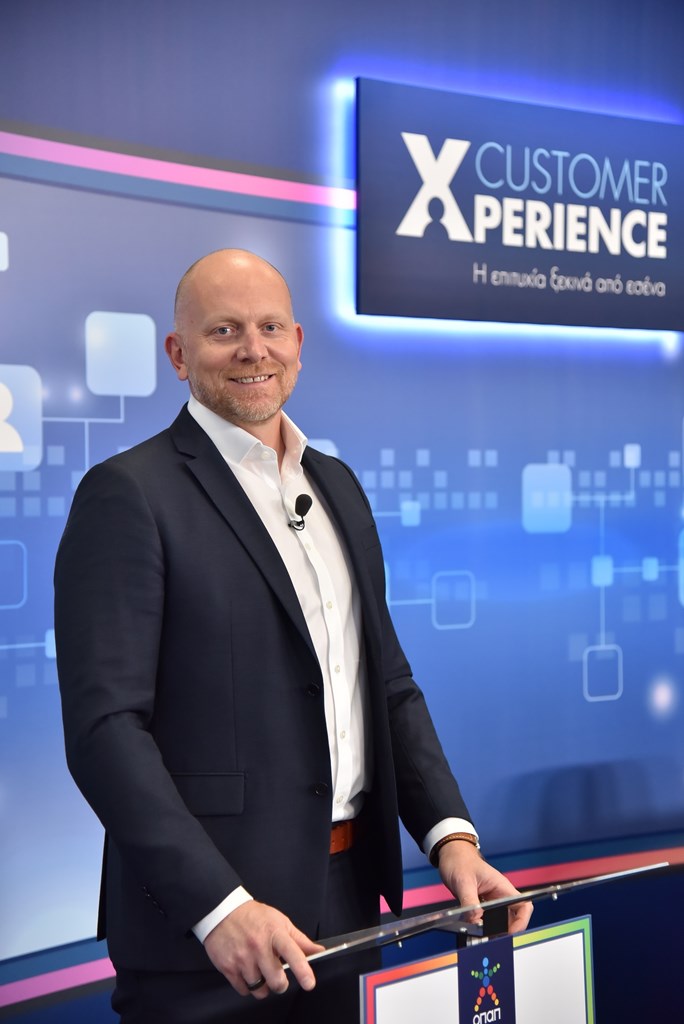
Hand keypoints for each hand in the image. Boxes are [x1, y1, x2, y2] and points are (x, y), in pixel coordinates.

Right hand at [203, 900, 323, 998]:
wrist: (222, 911)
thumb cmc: (254, 917)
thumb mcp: (280, 921)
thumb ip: (300, 939)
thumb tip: (319, 951)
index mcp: (274, 933)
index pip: (292, 953)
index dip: (302, 970)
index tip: (309, 983)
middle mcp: (258, 946)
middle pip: (276, 981)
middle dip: (280, 984)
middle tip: (278, 977)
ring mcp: (242, 958)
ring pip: (260, 989)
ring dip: (263, 985)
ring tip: (260, 971)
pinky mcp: (228, 967)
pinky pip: (244, 990)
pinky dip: (248, 986)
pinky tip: (247, 972)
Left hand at [436, 840, 532, 933]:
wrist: (451, 854)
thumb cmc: (460, 860)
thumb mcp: (463, 881)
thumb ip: (470, 901)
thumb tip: (475, 920)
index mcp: (502, 887)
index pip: (523, 906)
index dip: (522, 922)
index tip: (510, 933)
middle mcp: (499, 895)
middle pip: (512, 918)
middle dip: (504, 931)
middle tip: (490, 939)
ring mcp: (491, 901)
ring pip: (498, 921)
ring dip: (492, 931)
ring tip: (480, 937)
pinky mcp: (481, 905)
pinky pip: (486, 920)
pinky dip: (481, 927)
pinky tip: (472, 930)